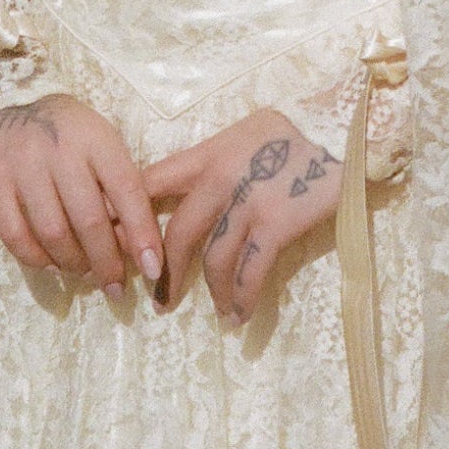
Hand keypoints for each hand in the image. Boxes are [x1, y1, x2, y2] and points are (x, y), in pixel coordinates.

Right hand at [0, 94, 165, 299]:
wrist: (7, 107)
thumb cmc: (68, 133)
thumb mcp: (101, 143)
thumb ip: (118, 186)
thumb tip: (135, 245)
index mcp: (96, 137)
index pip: (127, 191)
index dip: (142, 234)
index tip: (153, 269)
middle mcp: (60, 148)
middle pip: (89, 220)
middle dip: (106, 262)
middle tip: (115, 286)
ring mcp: (23, 163)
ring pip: (53, 233)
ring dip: (73, 263)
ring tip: (83, 272)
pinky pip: (15, 236)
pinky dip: (36, 259)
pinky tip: (51, 264)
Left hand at [142, 108, 340, 325]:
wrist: (342, 133)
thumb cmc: (294, 135)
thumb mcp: (246, 133)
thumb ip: (215, 160)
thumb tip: (190, 190)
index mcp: (208, 153)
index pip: (151, 183)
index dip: (124, 215)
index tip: (107, 241)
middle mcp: (220, 178)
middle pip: (177, 233)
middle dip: (164, 272)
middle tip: (160, 298)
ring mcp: (248, 202)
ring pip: (213, 260)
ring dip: (212, 292)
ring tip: (216, 312)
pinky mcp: (276, 224)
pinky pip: (250, 272)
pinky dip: (242, 298)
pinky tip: (239, 315)